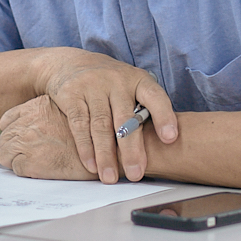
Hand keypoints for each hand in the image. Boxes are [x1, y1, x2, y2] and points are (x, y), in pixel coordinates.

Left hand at [0, 95, 96, 179]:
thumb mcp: (70, 112)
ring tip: (35, 165)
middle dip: (13, 148)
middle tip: (27, 156)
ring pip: (5, 154)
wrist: (108, 151)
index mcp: (38, 107)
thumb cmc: (94, 135)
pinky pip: (16, 168)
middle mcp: (29, 122)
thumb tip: (39, 125)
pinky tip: (42, 171)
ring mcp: (28, 141)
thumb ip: (50, 115)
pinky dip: (26, 172)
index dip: (13, 132)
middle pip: (5, 137)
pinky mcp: (31, 161)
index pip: (8, 119)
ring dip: (17, 161)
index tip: (19, 140)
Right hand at [27, 48, 176, 182]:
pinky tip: (91, 165)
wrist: (70, 63)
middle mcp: (117, 81)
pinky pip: (79, 124)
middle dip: (131, 149)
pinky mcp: (72, 95)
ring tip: (110, 177)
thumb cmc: (111, 84)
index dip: (164, 117)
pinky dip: (85, 147)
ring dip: (106, 154)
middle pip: (125, 118)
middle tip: (135, 174)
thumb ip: (145, 110)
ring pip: (101, 125)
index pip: (155, 97)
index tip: (170, 139)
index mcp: (138, 80)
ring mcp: (93, 87)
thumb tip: (166, 148)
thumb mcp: (131, 87)